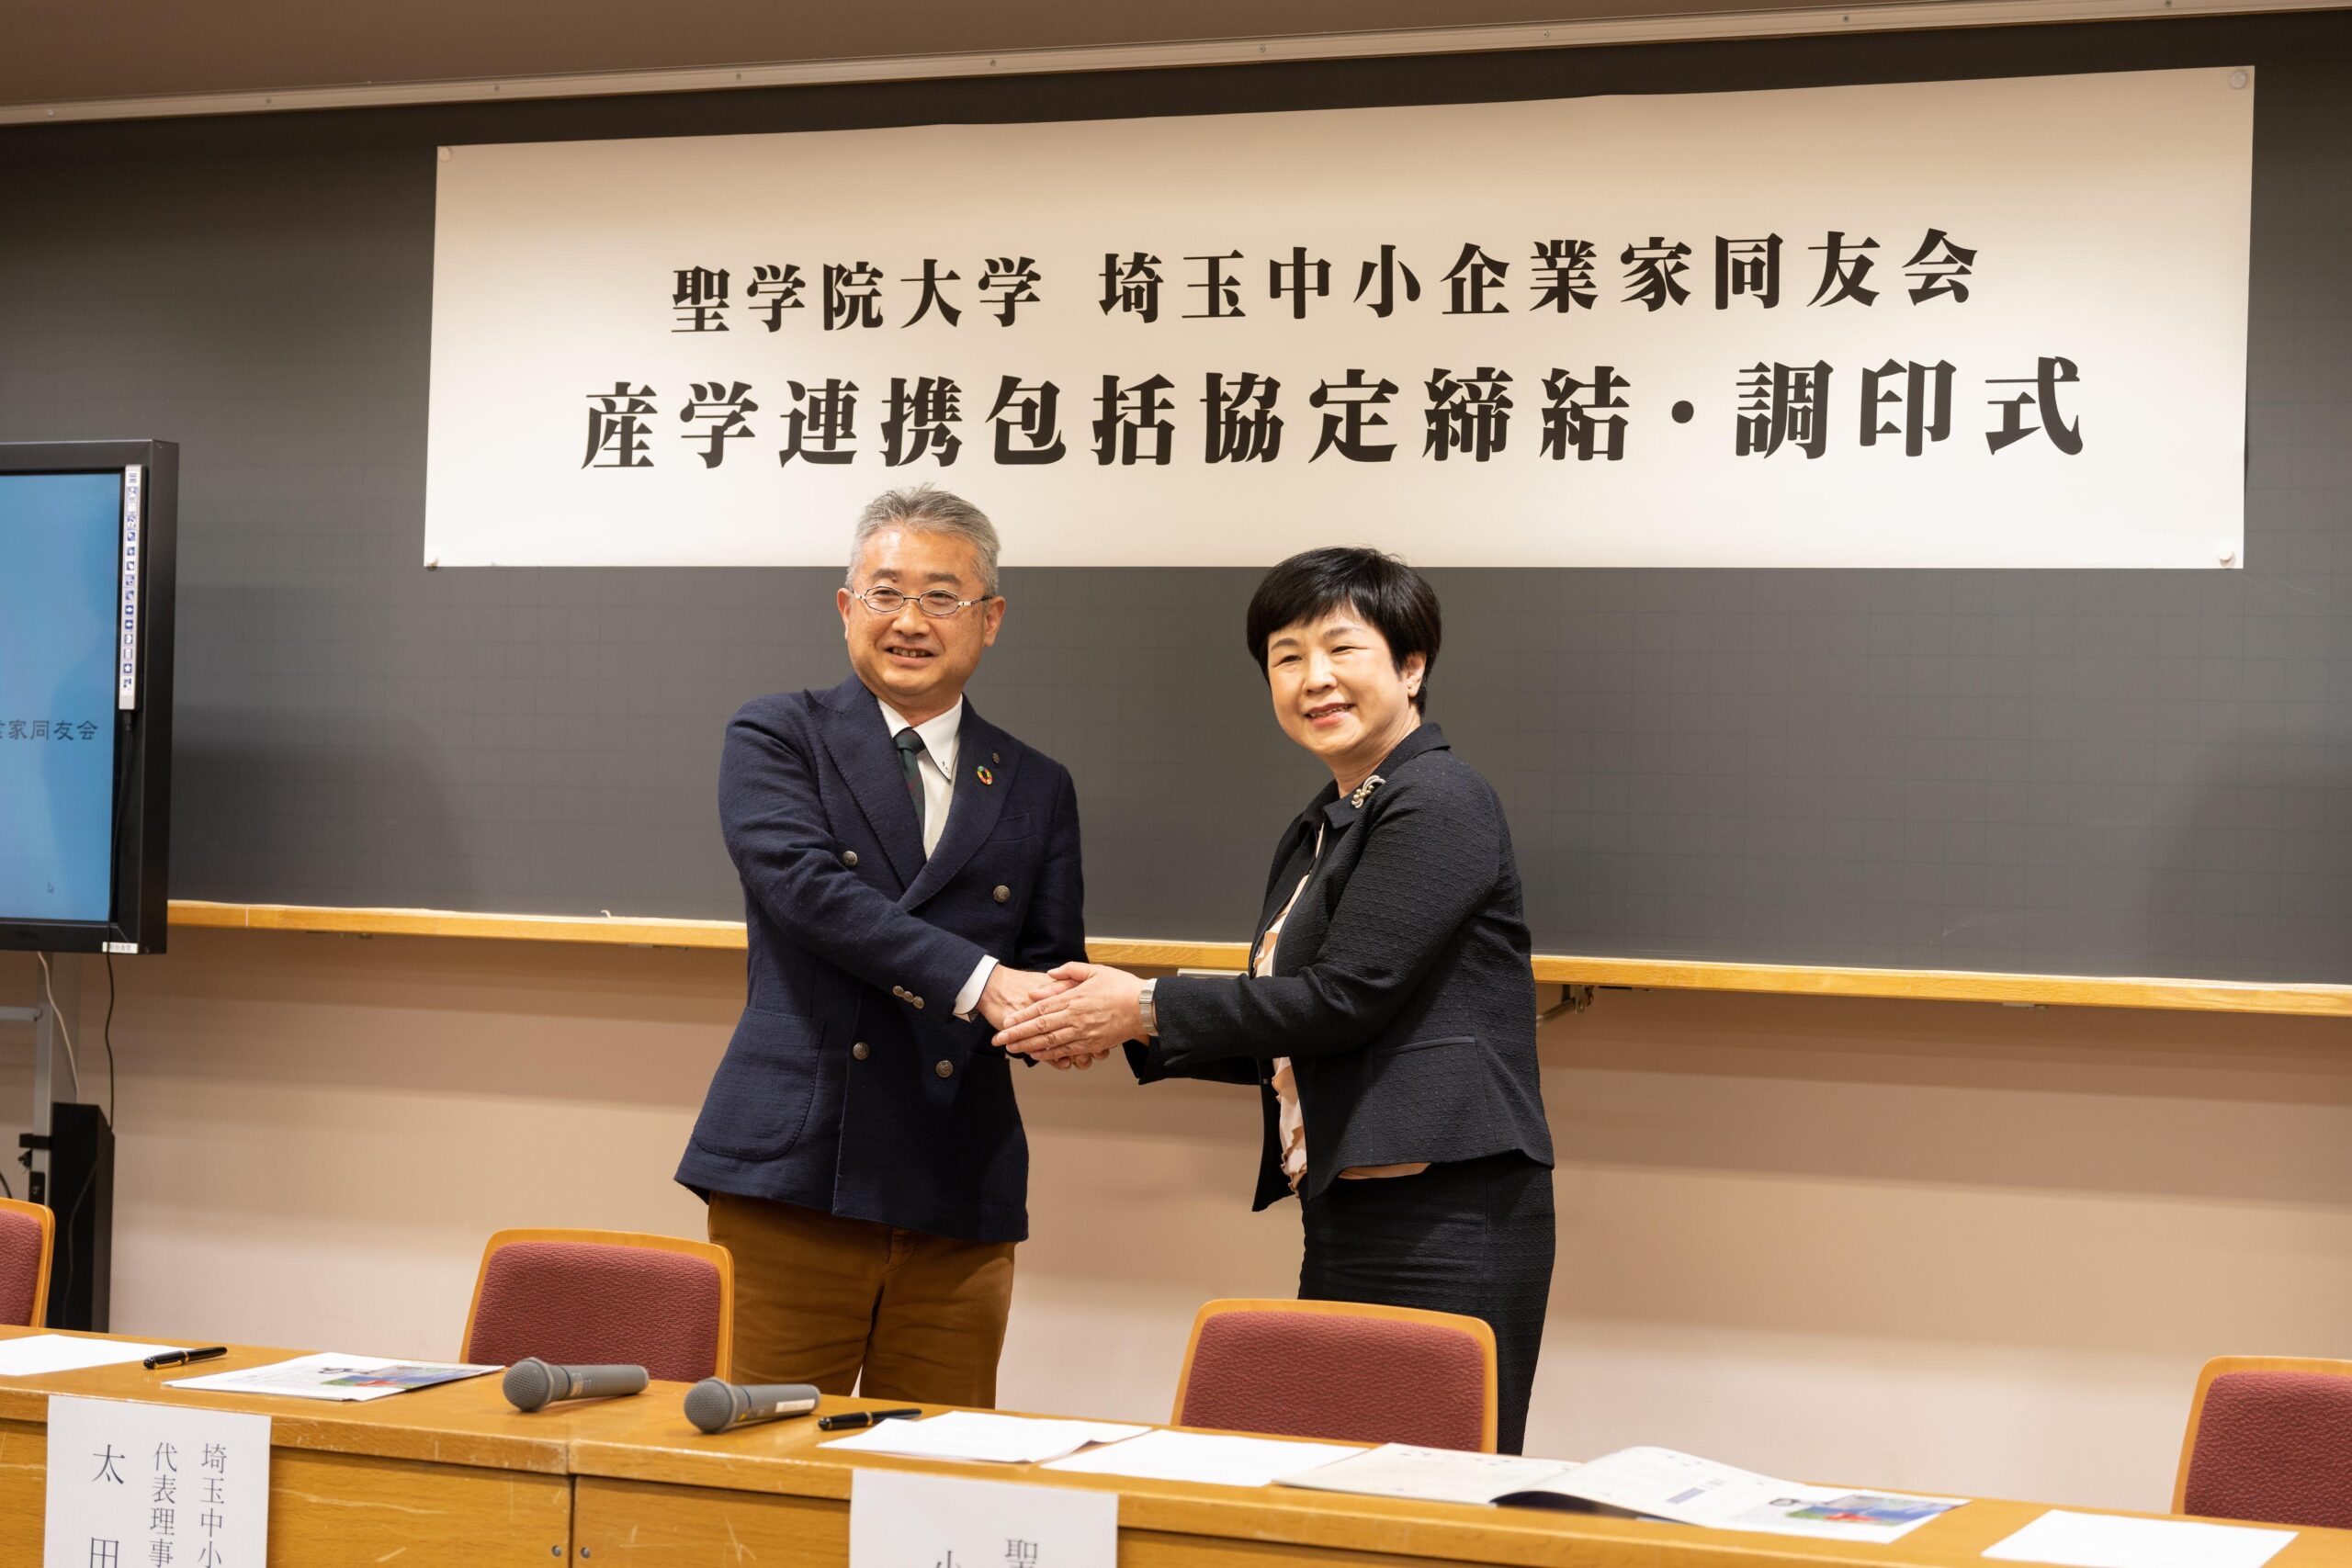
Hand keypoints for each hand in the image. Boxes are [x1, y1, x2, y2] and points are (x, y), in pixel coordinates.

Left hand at [993, 962, 1144, 1066]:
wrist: (1145, 1007)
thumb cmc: (1122, 986)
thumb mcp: (1095, 970)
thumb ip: (1069, 972)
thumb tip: (1048, 975)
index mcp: (1074, 997)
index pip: (1041, 1008)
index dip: (1021, 1015)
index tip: (1006, 1021)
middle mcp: (1075, 1016)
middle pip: (1040, 1026)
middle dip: (1017, 1034)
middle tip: (998, 1040)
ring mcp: (1083, 1032)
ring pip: (1050, 1041)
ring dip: (1028, 1046)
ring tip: (1012, 1049)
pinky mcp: (1092, 1044)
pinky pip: (1066, 1051)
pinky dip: (1049, 1054)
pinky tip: (1036, 1055)